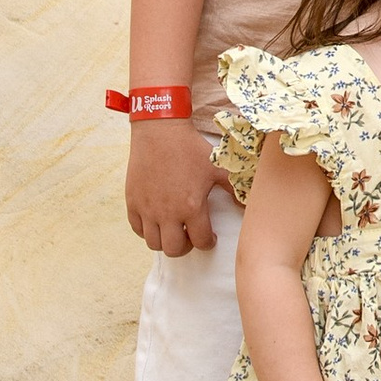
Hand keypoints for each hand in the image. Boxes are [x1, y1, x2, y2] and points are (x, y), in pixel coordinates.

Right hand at [123, 120, 238, 254]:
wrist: (160, 130)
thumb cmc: (190, 148)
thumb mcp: (217, 167)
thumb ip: (234, 188)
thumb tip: (247, 203)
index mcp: (191, 207)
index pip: (201, 241)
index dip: (209, 242)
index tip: (210, 237)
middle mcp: (167, 213)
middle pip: (175, 250)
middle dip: (186, 247)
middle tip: (191, 236)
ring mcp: (148, 209)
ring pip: (154, 244)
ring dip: (166, 241)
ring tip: (173, 229)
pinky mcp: (133, 202)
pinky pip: (137, 229)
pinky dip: (147, 230)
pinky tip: (157, 220)